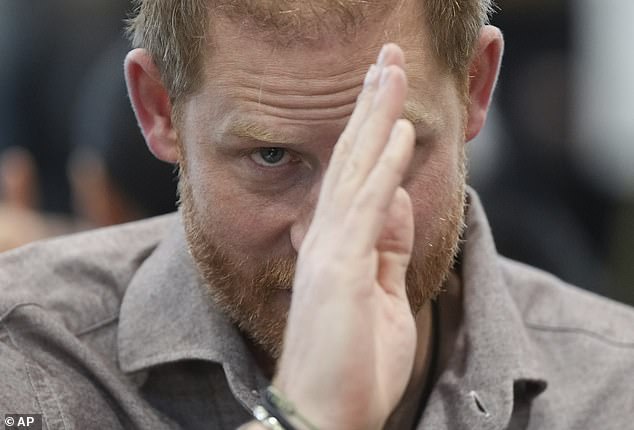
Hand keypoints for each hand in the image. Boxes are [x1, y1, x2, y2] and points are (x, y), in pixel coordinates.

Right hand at [273, 44, 416, 429]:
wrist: (325, 413)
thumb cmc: (353, 362)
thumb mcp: (383, 295)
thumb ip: (389, 245)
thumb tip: (397, 196)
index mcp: (336, 246)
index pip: (354, 177)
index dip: (369, 133)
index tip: (385, 97)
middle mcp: (326, 239)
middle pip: (351, 160)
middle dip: (370, 107)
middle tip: (384, 60)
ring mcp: (329, 252)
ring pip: (355, 171)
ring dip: (376, 119)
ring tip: (389, 73)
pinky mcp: (339, 271)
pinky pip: (365, 209)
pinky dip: (382, 168)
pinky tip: (398, 133)